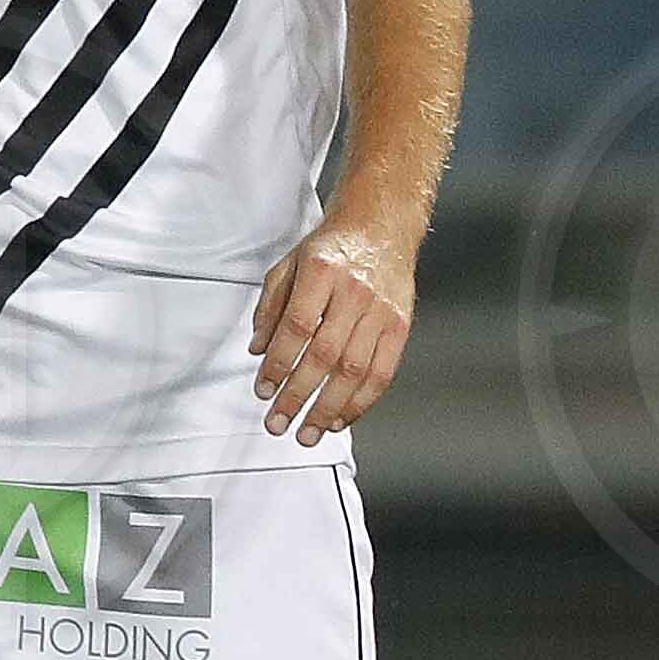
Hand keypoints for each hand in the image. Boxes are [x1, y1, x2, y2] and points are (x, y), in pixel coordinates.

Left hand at [247, 217, 414, 442]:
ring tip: (308, 432)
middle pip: (325, 355)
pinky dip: (361, 401)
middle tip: (279, 422)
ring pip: (355, 370)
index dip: (279, 363)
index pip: (297, 327)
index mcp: (321, 272)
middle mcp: (354, 293)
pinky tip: (341, 418)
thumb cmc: (332, 247)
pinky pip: (382, 372)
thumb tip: (258, 349)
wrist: (381, 227)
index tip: (263, 390)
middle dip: (299, 395)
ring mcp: (381, 311)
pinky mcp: (400, 326)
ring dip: (329, 407)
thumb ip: (270, 307)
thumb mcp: (289, 264)